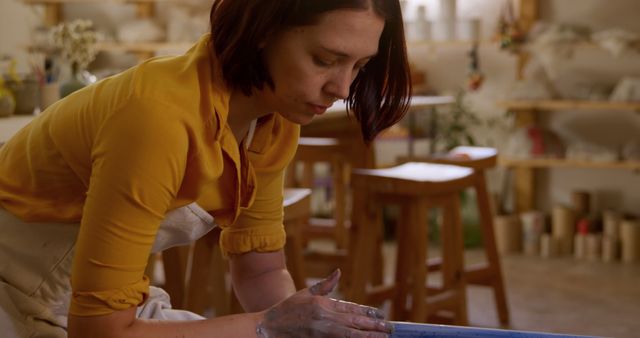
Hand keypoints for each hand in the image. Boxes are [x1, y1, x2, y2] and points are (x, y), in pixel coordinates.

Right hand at [256, 269, 393, 337]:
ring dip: (368, 336)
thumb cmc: (286, 310)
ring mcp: (322, 332)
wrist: (269, 328)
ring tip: (383, 337)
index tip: (380, 314)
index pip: (350, 308)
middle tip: (389, 328)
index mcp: (323, 304)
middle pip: (354, 323)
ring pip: (351, 335)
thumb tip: (338, 272)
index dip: (367, 312)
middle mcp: (325, 318)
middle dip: (373, 326)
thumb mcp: (305, 294)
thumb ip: (325, 285)